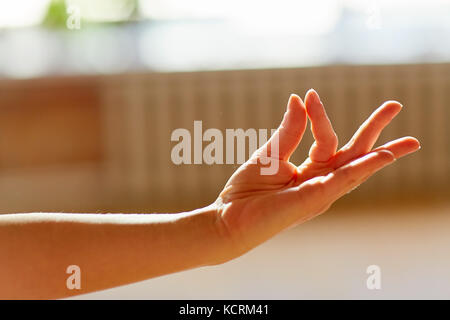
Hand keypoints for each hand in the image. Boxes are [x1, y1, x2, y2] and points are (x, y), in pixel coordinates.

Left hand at [214, 89, 419, 257]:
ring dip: (383, 152)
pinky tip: (381, 156)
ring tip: (410, 141)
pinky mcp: (314, 200)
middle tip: (396, 105)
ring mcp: (321, 192)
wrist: (229, 219)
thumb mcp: (270, 154)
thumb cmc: (247, 191)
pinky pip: (343, 180)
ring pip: (356, 167)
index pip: (326, 138)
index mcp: (310, 170)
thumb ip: (289, 130)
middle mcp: (321, 181)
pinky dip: (363, 168)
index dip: (319, 115)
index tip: (309, 95)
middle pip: (354, 152)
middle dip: (376, 131)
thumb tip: (301, 98)